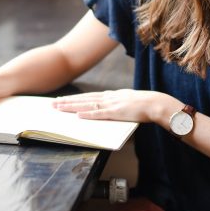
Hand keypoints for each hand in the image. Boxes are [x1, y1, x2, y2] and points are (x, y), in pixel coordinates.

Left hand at [53, 89, 176, 123]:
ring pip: (87, 105)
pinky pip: (99, 114)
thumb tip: (109, 108)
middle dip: (67, 101)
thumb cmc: (144, 105)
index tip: (62, 100)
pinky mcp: (116, 112)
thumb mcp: (127, 102)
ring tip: (59, 108)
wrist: (156, 103)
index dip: (74, 98)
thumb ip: (117, 104)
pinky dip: (88, 114)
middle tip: (53, 104)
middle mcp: (108, 98)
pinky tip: (78, 115)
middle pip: (83, 99)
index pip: (88, 96)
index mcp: (111, 95)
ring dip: (72, 106)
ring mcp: (111, 104)